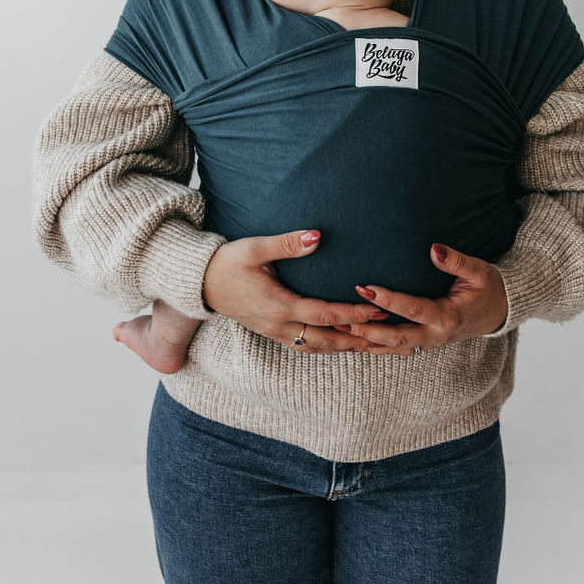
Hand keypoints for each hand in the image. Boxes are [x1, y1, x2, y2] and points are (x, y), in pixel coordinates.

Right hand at [202, 229, 391, 352]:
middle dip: (357, 337)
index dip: (353, 314)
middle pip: (326, 340)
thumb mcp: (254, 248)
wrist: (198, 283)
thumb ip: (287, 243)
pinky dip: (325, 346)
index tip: (376, 308)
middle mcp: (278, 325)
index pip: (325, 315)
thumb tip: (316, 236)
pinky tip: (338, 342)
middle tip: (384, 332)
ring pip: (315, 347)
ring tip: (370, 342)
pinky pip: (304, 346)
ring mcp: (273, 332)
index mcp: (279, 306)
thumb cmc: (227, 262)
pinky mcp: (270, 332)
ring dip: (342, 346)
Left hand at [333, 244, 508, 354]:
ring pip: (392, 348)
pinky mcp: (422, 343)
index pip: (413, 309)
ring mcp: (428, 343)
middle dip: (368, 328)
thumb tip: (434, 248)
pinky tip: (351, 343)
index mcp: (448, 316)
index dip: (389, 300)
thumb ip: (456, 261)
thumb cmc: (488, 287)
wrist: (498, 311)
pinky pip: (395, 349)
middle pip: (397, 337)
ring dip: (365, 342)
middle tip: (342, 316)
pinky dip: (373, 347)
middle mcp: (435, 335)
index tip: (367, 287)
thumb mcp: (479, 271)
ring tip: (337, 332)